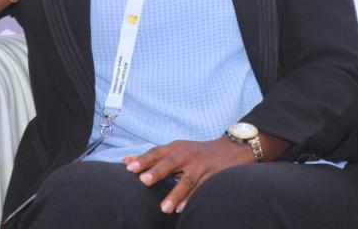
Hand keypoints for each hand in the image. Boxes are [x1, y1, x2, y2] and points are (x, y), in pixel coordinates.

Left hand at [123, 137, 251, 213]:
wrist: (232, 148)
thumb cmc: (197, 152)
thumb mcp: (177, 150)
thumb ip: (154, 158)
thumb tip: (126, 162)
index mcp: (175, 148)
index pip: (156, 152)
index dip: (142, 159)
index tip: (128, 167)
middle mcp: (186, 154)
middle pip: (169, 163)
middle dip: (156, 171)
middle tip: (143, 180)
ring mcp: (200, 165)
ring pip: (186, 180)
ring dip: (175, 194)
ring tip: (164, 208)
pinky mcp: (213, 175)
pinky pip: (201, 189)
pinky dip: (192, 199)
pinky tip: (182, 209)